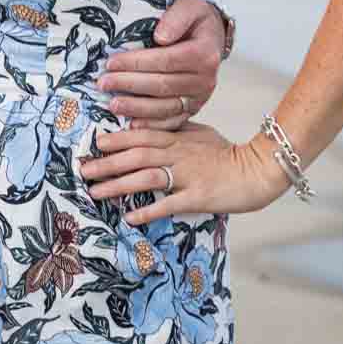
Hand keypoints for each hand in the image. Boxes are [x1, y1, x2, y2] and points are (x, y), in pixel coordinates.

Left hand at [81, 123, 286, 222]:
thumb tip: (152, 126)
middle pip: (136, 155)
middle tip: (84, 170)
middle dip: (107, 162)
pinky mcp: (198, 196)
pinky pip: (169, 203)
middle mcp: (178, 153)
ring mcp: (187, 174)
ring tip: (96, 193)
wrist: (258, 170)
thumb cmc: (229, 153)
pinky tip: (130, 216)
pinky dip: (148, 209)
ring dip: (118, 185)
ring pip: (146, 176)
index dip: (116, 139)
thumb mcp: (201, 133)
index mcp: (178, 138)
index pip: (141, 135)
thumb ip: (177, 130)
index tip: (95, 143)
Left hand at [98, 0, 224, 129]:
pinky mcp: (193, 108)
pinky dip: (152, 125)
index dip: (136, 63)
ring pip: (166, 107)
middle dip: (129, 84)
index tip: (111, 62)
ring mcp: (200, 97)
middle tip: (103, 83)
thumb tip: (160, 37)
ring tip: (112, 105)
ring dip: (137, 108)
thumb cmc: (194, 18)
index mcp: (205, 54)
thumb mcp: (189, 6)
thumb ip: (176, 17)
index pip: (166, 60)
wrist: (210, 34)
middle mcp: (205, 79)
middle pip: (162, 85)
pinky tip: (132, 125)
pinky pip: (173, 121)